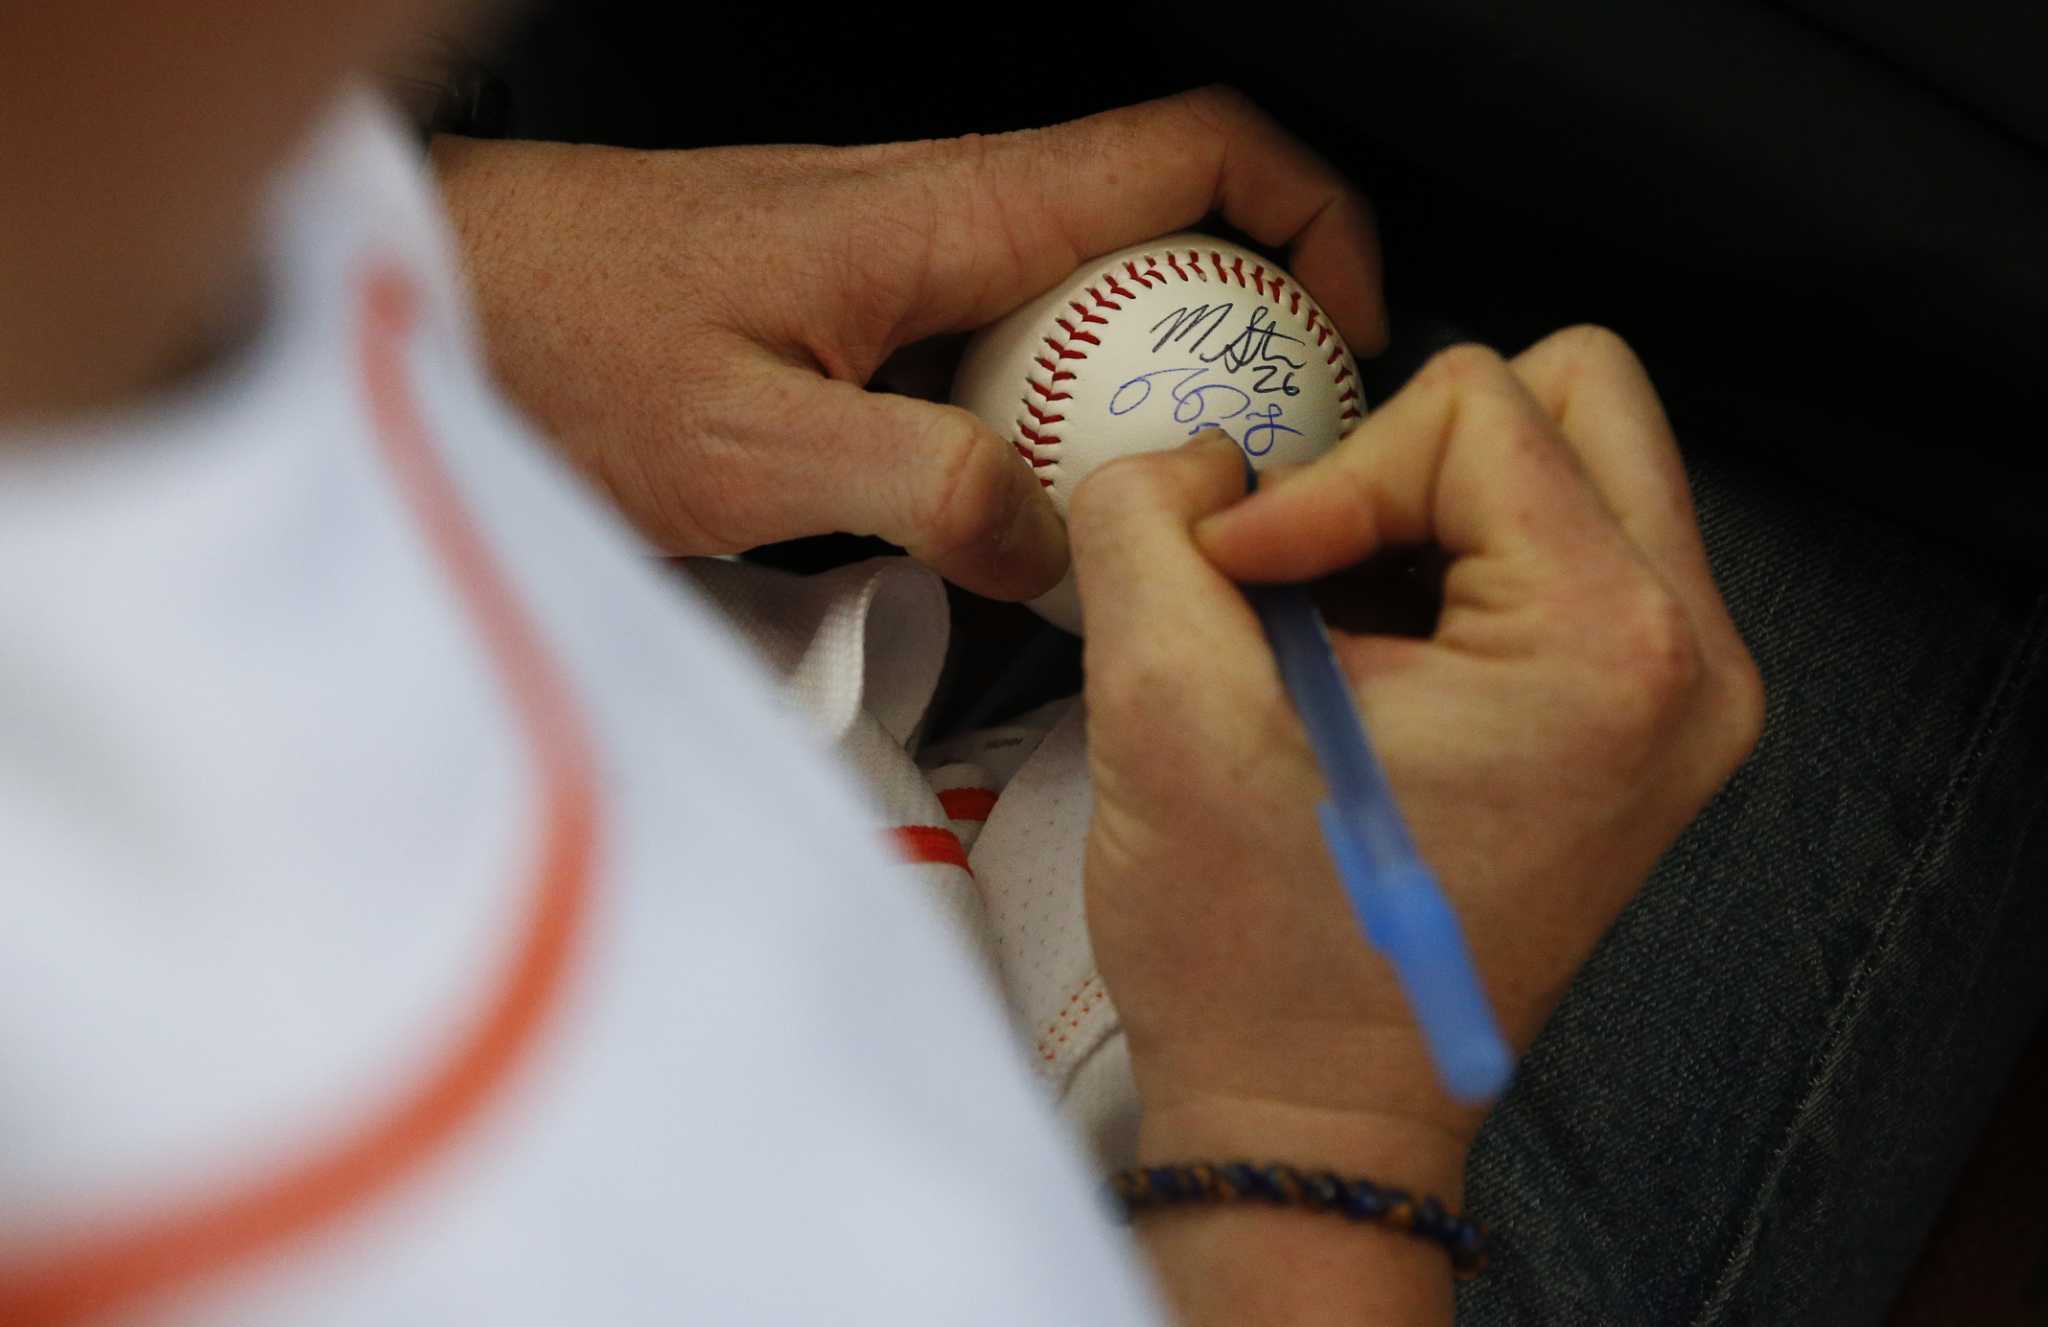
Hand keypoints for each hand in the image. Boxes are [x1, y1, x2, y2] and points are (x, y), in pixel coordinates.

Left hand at [431, 89, 1384, 598]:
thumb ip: (916, 488)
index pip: (1191, 153)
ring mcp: (908, 259)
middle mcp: (943, 215)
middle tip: (1268, 458)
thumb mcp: (744, 449)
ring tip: (1158, 508)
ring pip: (1086, 298)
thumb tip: (1051, 542)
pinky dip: (1052, 417)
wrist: (455, 299)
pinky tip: (1026, 511)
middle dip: (1245, 330)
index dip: (1309, 216)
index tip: (1350, 325)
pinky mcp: (865, 311)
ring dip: (1144, 388)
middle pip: (1165, 228)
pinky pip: (1005, 348)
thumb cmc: (564, 344)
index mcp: (947, 213)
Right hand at [1071, 328, 1763, 1186]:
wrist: (1311, 1122)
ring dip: (1435, 511)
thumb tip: (1199, 458)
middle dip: (1413, 458)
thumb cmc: (1255, 952)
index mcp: (1612, 645)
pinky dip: (1459, 567)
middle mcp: (1692, 660)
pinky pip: (1567, 551)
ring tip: (1340, 627)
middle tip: (1318, 571)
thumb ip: (1144, 518)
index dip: (1324, 479)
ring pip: (1576, 462)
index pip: (1475, 408)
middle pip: (1577, 395)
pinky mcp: (1645, 726)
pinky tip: (1377, 663)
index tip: (1242, 586)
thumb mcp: (1158, 707)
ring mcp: (1686, 698)